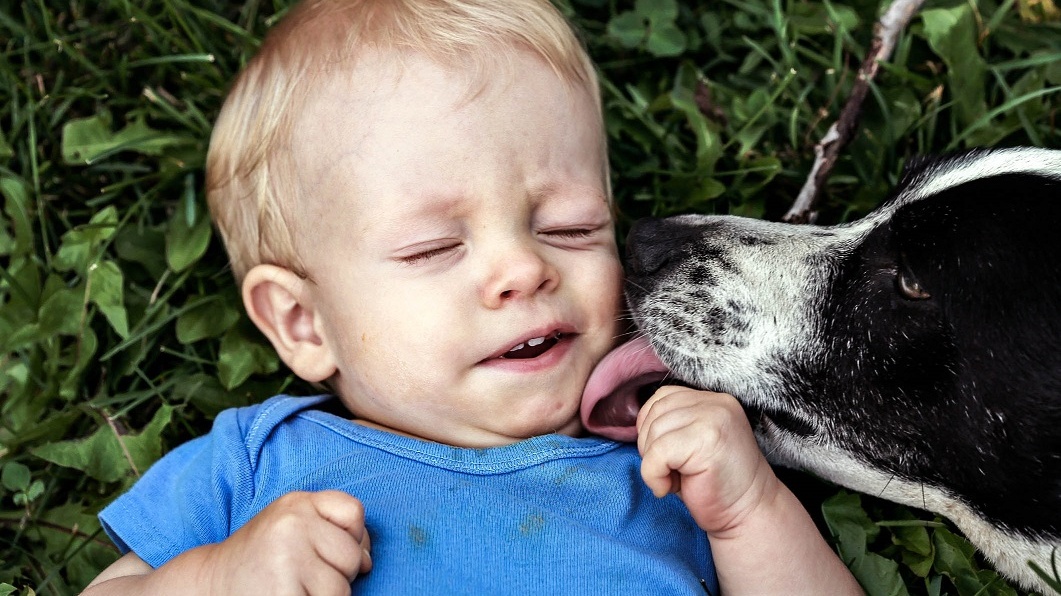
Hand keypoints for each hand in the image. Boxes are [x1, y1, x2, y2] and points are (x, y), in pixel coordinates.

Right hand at [204, 490, 371, 594]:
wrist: (210, 585)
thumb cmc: (261, 560)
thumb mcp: (293, 529)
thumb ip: (332, 532)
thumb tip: (367, 561)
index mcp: (295, 504)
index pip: (353, 511)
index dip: (351, 537)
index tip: (325, 550)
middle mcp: (291, 524)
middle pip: (351, 555)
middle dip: (337, 573)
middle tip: (301, 575)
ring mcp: (286, 557)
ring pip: (341, 588)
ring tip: (293, 588)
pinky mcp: (283, 592)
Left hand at [636, 386, 777, 535]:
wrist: (748, 514)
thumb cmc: (715, 485)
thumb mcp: (693, 444)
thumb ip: (674, 424)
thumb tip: (637, 423)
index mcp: (714, 401)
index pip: (662, 397)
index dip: (651, 428)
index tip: (666, 457)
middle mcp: (716, 403)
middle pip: (655, 412)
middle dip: (650, 446)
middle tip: (671, 472)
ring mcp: (714, 418)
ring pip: (653, 433)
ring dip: (653, 464)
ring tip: (675, 480)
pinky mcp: (706, 440)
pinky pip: (657, 453)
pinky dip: (654, 475)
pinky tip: (670, 489)